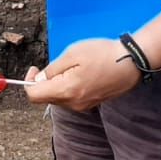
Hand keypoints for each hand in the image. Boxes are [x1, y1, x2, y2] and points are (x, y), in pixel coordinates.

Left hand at [24, 39, 140, 112]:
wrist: (132, 63)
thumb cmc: (103, 54)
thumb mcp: (72, 53)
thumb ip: (52, 69)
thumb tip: (38, 80)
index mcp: (66, 91)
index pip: (34, 96)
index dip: (28, 81)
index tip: (36, 68)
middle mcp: (73, 103)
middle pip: (46, 97)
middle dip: (46, 81)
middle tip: (59, 63)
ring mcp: (83, 106)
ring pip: (59, 97)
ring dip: (59, 83)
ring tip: (75, 66)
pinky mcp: (91, 104)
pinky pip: (72, 98)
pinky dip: (70, 86)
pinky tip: (84, 73)